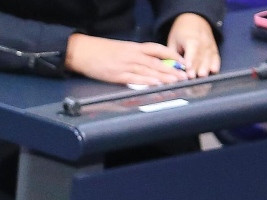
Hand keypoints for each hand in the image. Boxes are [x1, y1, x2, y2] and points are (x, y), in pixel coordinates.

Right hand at [64, 34, 186, 85]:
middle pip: (157, 62)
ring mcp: (125, 65)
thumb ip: (134, 56)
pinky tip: (155, 84)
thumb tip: (148, 64)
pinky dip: (146, 81)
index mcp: (133, 48)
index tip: (182, 62)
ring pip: (149, 70)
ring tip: (176, 82)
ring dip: (164, 77)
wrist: (81, 51)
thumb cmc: (99, 51)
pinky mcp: (116, 75)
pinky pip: (134, 78)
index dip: (172, 55)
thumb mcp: (120, 49)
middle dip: (172, 69)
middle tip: (185, 75)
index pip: (158, 50)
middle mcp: (132, 55)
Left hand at [166, 13, 219, 78]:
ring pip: (209, 57)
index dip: (190, 61)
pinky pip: (216, 56)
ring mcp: (210, 45)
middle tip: (192, 77)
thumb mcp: (172, 41)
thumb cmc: (180, 32)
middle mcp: (202, 42)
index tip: (188, 69)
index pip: (191, 51)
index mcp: (191, 39)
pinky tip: (214, 71)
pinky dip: (215, 64)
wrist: (195, 18)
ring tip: (203, 76)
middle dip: (197, 68)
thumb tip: (171, 68)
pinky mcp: (214, 48)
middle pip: (200, 57)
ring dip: (206, 67)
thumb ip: (172, 55)